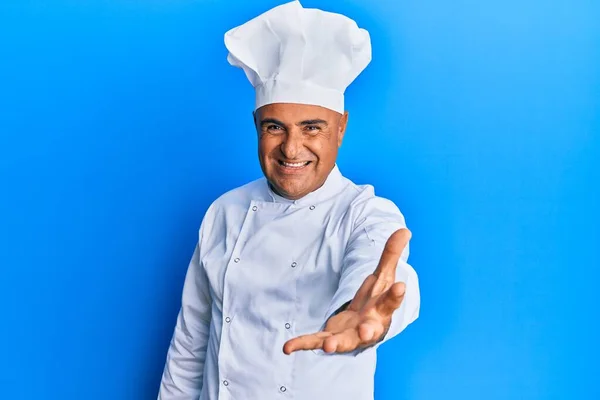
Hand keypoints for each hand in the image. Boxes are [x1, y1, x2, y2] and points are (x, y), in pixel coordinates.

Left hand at [283, 228, 410, 354]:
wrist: (365, 328)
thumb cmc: (376, 301)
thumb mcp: (383, 276)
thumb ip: (390, 254)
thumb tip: (405, 229)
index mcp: (382, 309)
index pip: (391, 300)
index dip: (396, 294)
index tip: (400, 286)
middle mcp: (368, 326)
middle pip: (370, 328)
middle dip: (368, 331)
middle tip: (367, 332)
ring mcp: (349, 335)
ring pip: (343, 341)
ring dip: (336, 344)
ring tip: (329, 347)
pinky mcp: (329, 338)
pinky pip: (315, 342)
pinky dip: (302, 344)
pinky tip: (287, 347)